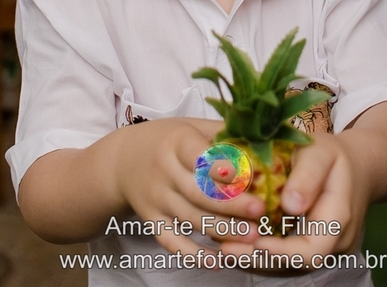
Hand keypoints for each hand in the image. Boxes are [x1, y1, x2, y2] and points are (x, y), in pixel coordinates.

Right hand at [111, 118, 265, 257]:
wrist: (121, 161)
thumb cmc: (167, 141)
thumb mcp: (191, 125)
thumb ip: (224, 132)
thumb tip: (265, 136)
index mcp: (176, 142)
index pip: (200, 156)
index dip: (224, 167)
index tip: (252, 175)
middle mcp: (163, 171)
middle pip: (198, 192)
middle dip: (231, 204)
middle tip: (260, 212)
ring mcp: (155, 199)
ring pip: (190, 219)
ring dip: (222, 231)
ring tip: (253, 238)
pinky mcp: (151, 221)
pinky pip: (171, 242)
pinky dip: (193, 254)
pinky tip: (218, 261)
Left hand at [220, 132, 370, 266]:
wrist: (357, 167)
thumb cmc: (333, 156)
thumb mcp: (321, 153)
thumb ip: (308, 176)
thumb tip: (290, 206)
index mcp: (339, 218)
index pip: (312, 250)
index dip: (282, 252)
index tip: (255, 242)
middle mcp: (335, 242)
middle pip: (296, 264)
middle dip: (259, 259)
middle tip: (225, 249)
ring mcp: (324, 249)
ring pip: (289, 265)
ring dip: (256, 260)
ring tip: (224, 248)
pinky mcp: (311, 247)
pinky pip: (287, 258)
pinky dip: (260, 254)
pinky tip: (235, 244)